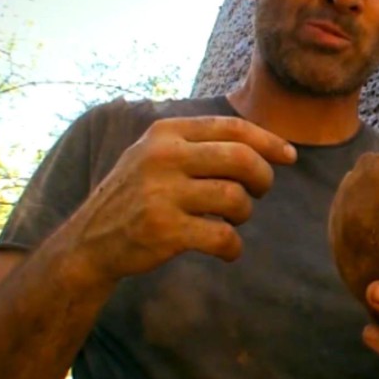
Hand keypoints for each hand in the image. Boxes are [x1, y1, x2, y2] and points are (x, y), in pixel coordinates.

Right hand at [67, 116, 295, 281]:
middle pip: (242, 159)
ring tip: (232, 220)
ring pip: (236, 199)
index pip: (233, 128)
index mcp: (165, 133)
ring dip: (245, 213)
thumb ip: (200, 144)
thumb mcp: (156, 155)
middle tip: (259, 192)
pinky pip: (224, 237)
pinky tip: (227, 250)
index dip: (269, 141)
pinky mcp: (165, 231)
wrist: (89, 242)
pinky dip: (233, 247)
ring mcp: (162, 194)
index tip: (289, 156)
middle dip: (263, 178)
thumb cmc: (137, 196)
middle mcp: (163, 157)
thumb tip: (265, 143)